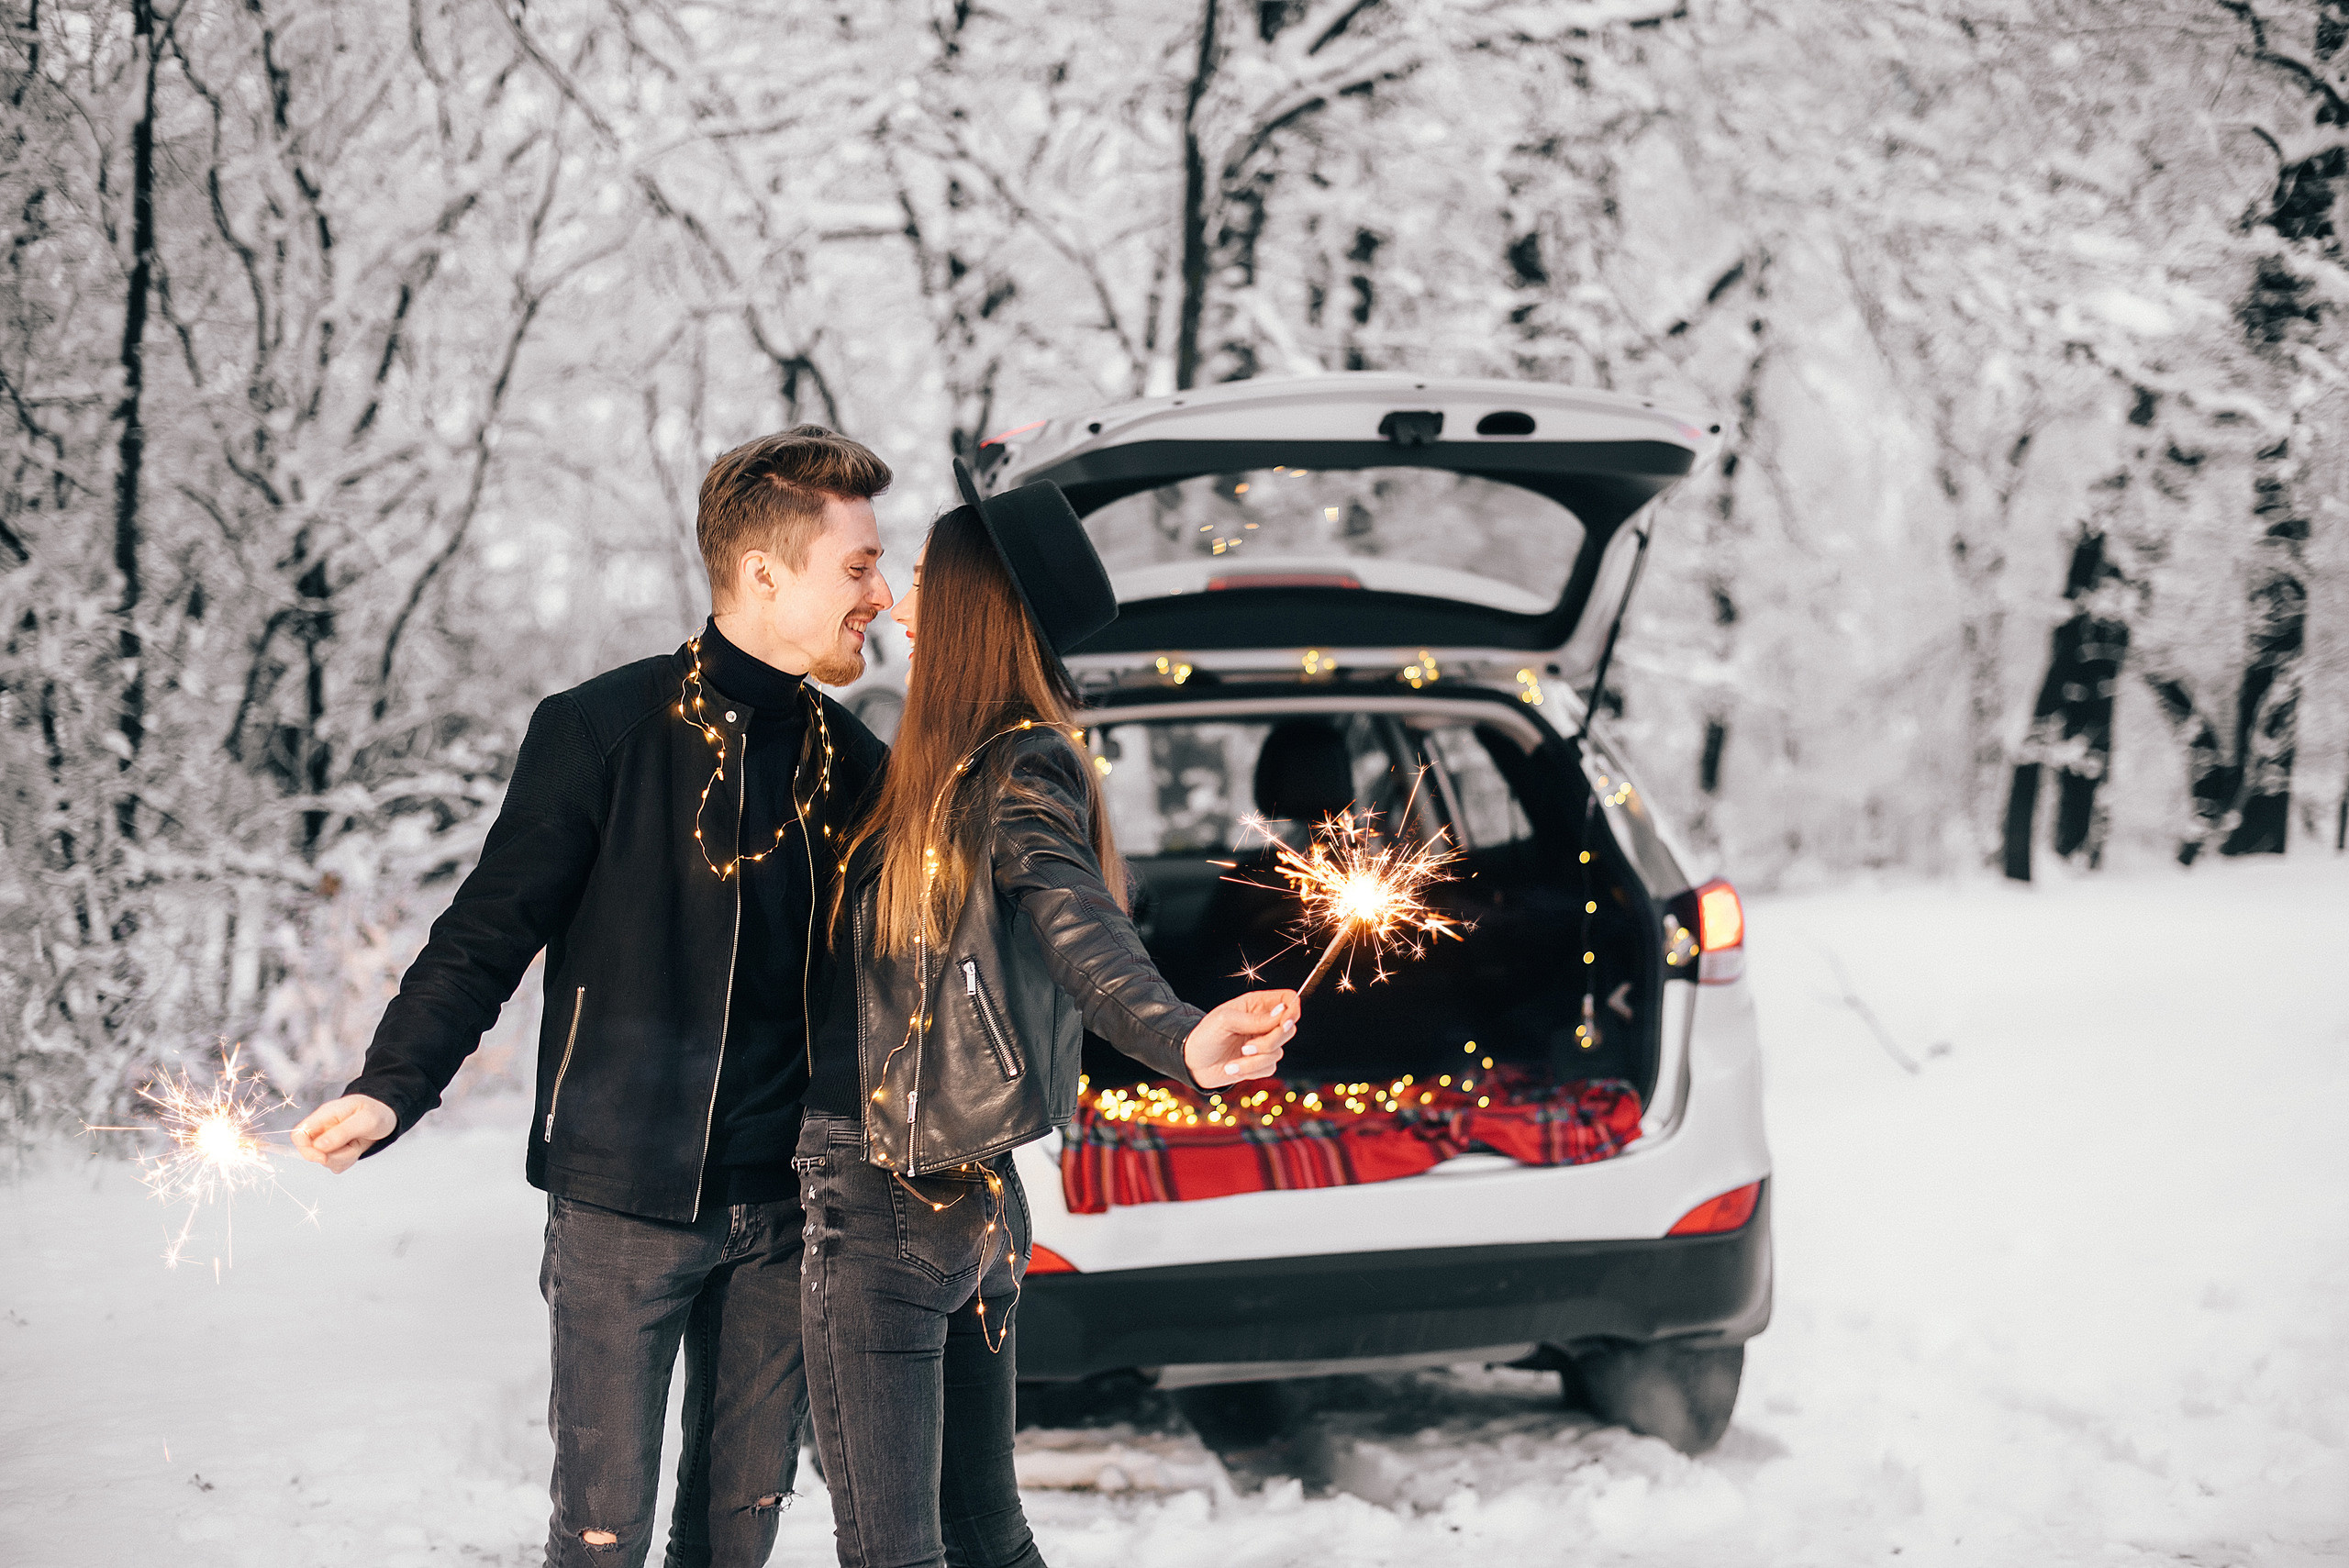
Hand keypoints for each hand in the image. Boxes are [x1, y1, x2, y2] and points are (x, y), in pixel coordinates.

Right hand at [291, 1094, 396, 1173]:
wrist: (387, 1117)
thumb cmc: (376, 1113)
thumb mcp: (365, 1120)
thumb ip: (342, 1132)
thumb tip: (319, 1146)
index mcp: (324, 1115)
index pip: (298, 1134)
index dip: (305, 1149)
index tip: (323, 1156)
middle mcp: (322, 1129)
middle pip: (310, 1152)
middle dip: (332, 1156)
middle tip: (352, 1146)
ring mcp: (327, 1141)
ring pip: (324, 1161)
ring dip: (344, 1158)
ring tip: (357, 1143)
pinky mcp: (335, 1151)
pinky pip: (335, 1165)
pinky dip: (347, 1161)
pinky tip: (357, 1149)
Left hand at [1182, 989, 1298, 1086]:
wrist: (1192, 1062)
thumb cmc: (1206, 1035)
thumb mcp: (1226, 1020)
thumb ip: (1255, 1019)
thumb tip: (1283, 1013)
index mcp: (1257, 1005)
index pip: (1288, 1000)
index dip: (1293, 1009)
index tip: (1284, 1022)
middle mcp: (1263, 1023)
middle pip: (1289, 1028)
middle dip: (1271, 1040)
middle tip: (1248, 1045)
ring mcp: (1263, 1044)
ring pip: (1278, 1051)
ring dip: (1255, 1058)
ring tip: (1235, 1058)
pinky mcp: (1260, 1064)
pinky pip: (1269, 1068)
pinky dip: (1250, 1069)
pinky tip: (1232, 1067)